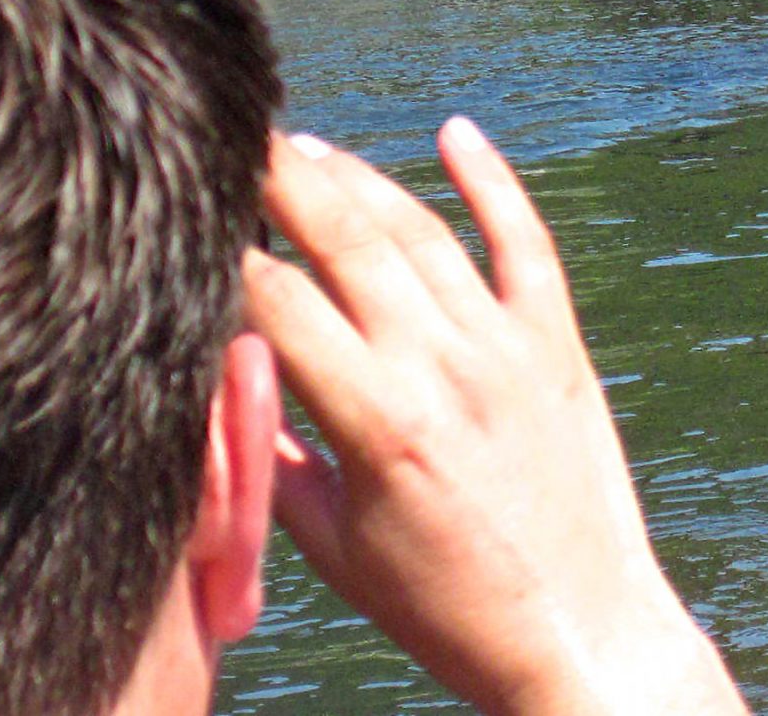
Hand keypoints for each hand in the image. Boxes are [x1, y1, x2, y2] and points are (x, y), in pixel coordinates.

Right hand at [244, 121, 749, 715]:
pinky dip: (493, 181)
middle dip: (284, 181)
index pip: (277, 304)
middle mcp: (444, 369)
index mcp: (378, 422)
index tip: (187, 226)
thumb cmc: (449, 607)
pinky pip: (526, 243)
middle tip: (238, 139)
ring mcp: (509, 349)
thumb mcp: (334, 548)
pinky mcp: (559, 347)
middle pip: (346, 241)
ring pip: (424, 233)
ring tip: (309, 148)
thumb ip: (272, 459)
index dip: (224, 257)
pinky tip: (457, 134)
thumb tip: (222, 381)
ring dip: (362, 178)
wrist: (580, 634)